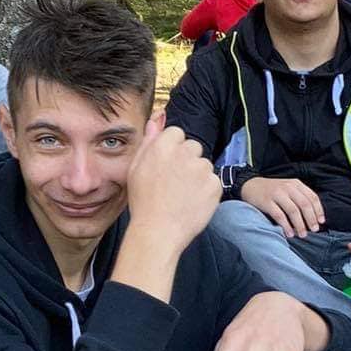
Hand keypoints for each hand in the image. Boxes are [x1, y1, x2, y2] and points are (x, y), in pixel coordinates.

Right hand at [122, 122, 221, 257]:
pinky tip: (192, 203)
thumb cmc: (143, 202)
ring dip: (197, 176)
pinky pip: (213, 182)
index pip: (176, 133)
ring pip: (204, 165)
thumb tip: (157, 119)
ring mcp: (202, 169)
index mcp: (162, 146)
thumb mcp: (135, 168)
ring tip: (182, 196)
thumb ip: (148, 142)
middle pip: (193, 147)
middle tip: (174, 183)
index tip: (166, 167)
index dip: (172, 150)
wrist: (158, 232)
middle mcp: (184, 153)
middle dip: (187, 161)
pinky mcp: (215, 185)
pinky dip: (206, 192)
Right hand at [239, 176, 324, 239]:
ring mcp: (277, 194)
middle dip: (311, 219)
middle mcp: (288, 187)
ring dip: (300, 225)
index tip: (321, 222)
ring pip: (293, 211)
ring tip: (302, 235)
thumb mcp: (288, 189)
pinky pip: (279, 216)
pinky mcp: (267, 202)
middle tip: (314, 230)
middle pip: (305, 204)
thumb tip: (313, 217)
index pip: (312, 197)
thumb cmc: (272, 191)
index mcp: (296, 184)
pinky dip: (286, 226)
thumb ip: (299, 198)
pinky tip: (289, 234)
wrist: (250, 186)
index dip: (318, 210)